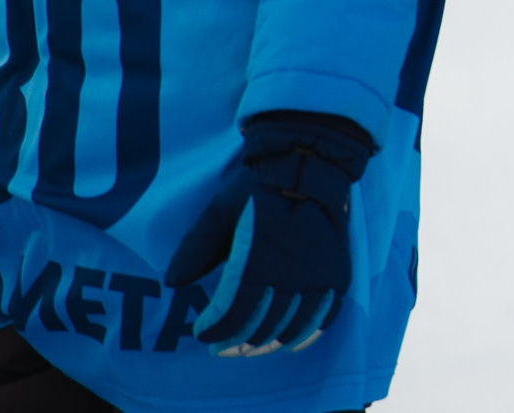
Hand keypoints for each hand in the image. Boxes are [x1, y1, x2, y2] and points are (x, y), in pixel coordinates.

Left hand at [166, 112, 372, 355]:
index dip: (215, 331)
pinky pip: (325, 315)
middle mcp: (291, 274)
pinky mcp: (338, 272)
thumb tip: (175, 283)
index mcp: (258, 260)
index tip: (202, 334)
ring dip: (268, 344)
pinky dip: (307, 334)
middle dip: (236, 343)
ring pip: (292, 327)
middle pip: (261, 327)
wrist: (309, 165)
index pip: (232, 314)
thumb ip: (195, 248)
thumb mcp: (218, 212)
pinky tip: (292, 344)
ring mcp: (318, 275)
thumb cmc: (257, 187)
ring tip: (250, 349)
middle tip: (222, 348)